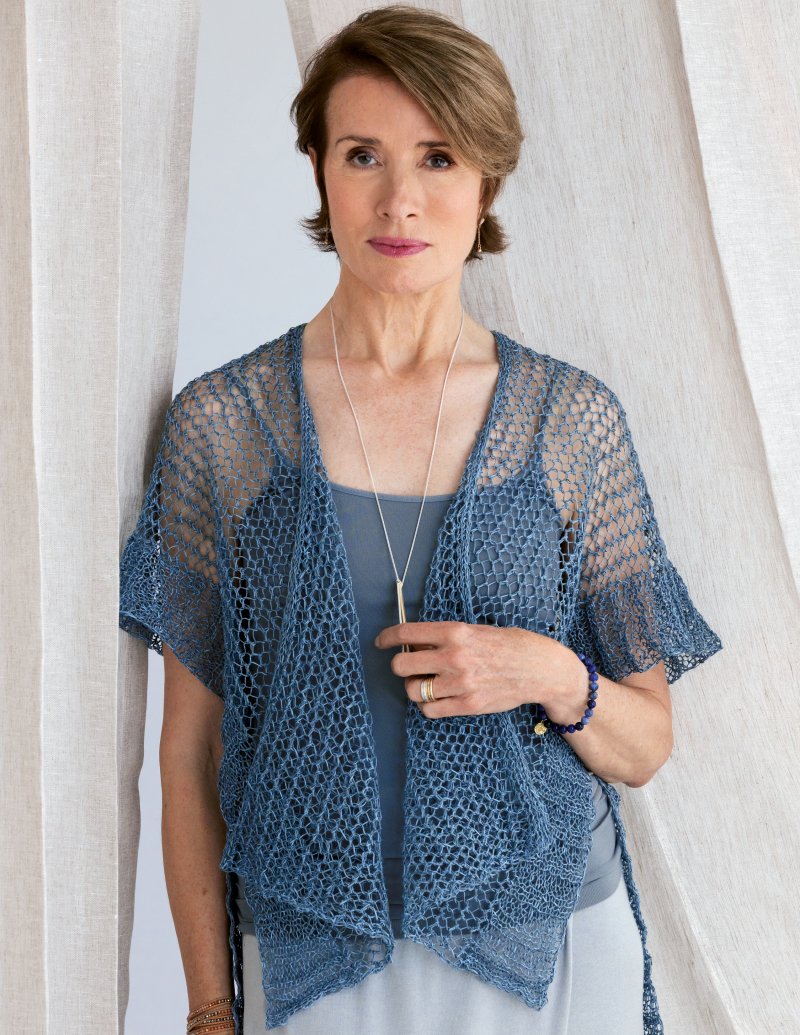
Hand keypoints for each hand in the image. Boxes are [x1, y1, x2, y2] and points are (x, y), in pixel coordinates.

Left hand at [373, 620, 584, 718]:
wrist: (540, 669)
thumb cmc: (508, 645)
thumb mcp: (476, 630)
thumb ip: (446, 637)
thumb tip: (415, 643)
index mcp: (455, 632)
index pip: (406, 633)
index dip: (387, 638)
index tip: (381, 642)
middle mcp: (454, 657)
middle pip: (401, 665)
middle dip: (400, 665)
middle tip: (408, 666)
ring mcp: (460, 683)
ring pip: (412, 691)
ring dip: (414, 687)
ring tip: (426, 682)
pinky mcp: (468, 705)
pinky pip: (430, 710)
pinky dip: (427, 705)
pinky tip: (437, 697)